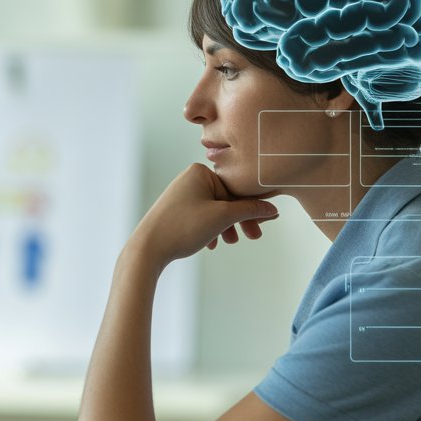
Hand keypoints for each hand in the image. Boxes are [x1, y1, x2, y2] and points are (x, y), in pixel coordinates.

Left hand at [127, 163, 277, 270]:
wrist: (148, 247)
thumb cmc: (183, 227)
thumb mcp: (222, 217)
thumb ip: (249, 210)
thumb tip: (271, 210)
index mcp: (200, 172)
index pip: (235, 188)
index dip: (251, 207)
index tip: (265, 223)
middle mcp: (190, 178)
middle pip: (226, 199)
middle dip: (239, 220)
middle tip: (254, 236)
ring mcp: (181, 194)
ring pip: (214, 210)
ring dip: (226, 226)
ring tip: (229, 242)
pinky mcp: (176, 209)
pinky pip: (201, 217)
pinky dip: (210, 229)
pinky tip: (211, 244)